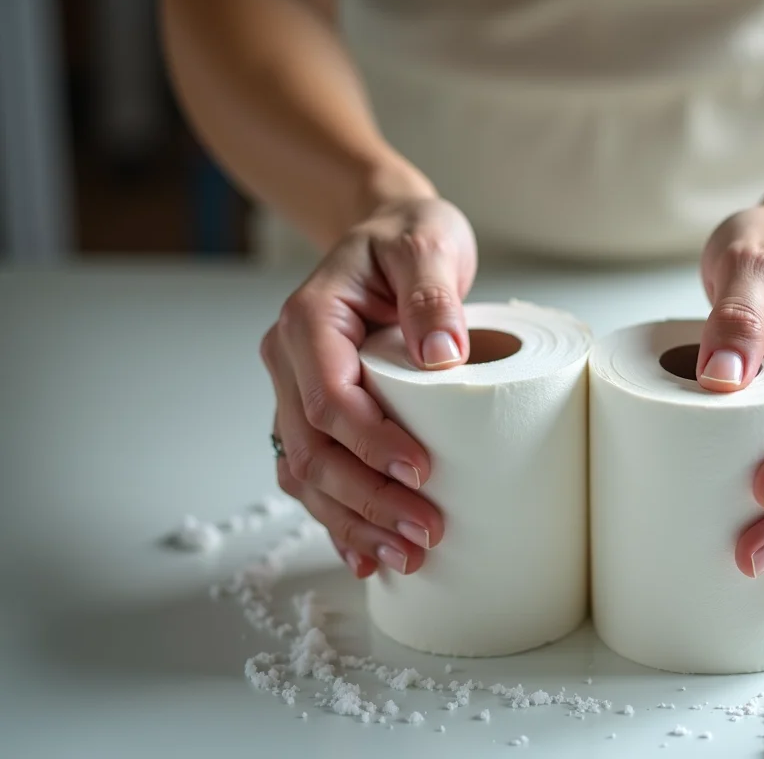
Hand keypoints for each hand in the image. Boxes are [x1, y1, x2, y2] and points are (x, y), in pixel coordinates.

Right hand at [262, 197, 476, 577]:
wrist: (391, 233)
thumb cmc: (409, 236)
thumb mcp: (427, 243)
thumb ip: (433, 292)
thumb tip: (444, 355)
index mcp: (310, 322)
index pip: (330, 398)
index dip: (371, 444)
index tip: (421, 473)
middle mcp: (292, 362)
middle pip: (314, 450)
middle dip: (366, 502)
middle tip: (425, 535)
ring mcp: (299, 393)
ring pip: (307, 475)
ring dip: (352, 523)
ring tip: (406, 559)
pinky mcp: (319, 416)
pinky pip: (315, 476)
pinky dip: (339, 519)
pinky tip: (369, 557)